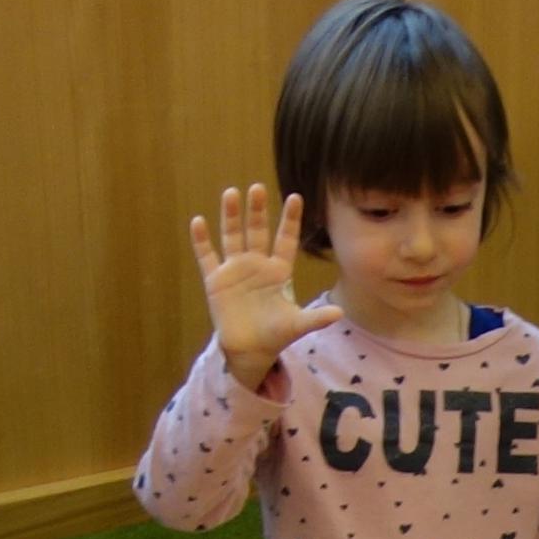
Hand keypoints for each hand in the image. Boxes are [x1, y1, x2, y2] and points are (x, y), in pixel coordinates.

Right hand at [189, 184, 346, 389]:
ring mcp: (235, 270)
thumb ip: (315, 318)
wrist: (249, 350)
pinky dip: (201, 240)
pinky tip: (198, 221)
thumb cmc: (275, 334)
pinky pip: (207, 256)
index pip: (285, 240)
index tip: (295, 196)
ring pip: (232, 236)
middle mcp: (256, 265)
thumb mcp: (296, 325)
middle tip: (258, 188)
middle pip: (257, 232)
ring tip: (231, 193)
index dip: (290, 220)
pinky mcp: (215, 280)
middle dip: (257, 210)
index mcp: (278, 272)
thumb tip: (340, 314)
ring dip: (231, 216)